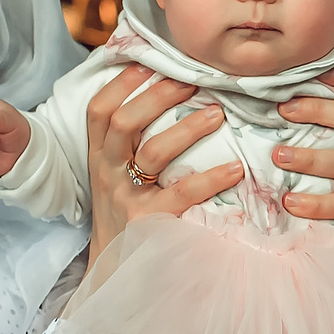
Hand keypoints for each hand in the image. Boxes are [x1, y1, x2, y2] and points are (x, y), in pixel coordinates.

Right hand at [84, 62, 243, 257]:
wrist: (113, 271)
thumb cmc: (125, 214)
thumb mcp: (116, 176)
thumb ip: (131, 143)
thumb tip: (164, 97)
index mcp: (99, 157)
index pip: (99, 111)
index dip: (121, 84)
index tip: (149, 63)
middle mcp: (107, 173)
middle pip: (123, 122)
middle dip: (157, 96)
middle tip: (192, 81)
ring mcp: (125, 198)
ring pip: (152, 153)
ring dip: (187, 129)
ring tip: (218, 114)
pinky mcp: (147, 223)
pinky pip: (180, 195)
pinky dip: (210, 180)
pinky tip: (235, 169)